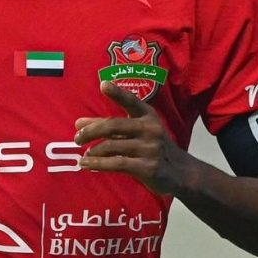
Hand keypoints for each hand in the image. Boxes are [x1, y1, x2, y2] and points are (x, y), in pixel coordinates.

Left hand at [74, 81, 193, 196]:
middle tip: (77, 138)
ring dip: (94, 151)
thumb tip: (78, 123)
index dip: (118, 93)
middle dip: (91, 131)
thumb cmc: (152, 148)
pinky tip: (86, 164)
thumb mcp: (135, 132)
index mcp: (148, 116)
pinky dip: (98, 164)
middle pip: (113, 125)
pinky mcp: (148, 167)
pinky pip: (117, 163)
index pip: (131, 101)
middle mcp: (150, 129)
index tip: (103, 84)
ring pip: (112, 146)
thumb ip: (109, 126)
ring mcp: (150, 148)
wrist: (181, 173)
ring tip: (83, 155)